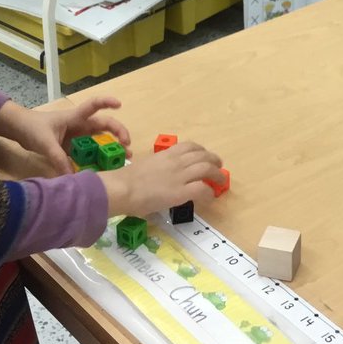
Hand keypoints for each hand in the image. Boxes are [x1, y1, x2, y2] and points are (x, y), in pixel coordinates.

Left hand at [0, 96, 131, 175]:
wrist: (18, 129)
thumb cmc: (32, 127)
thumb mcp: (45, 143)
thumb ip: (58, 158)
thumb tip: (72, 177)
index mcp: (75, 117)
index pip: (94, 105)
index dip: (107, 103)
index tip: (120, 105)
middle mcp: (80, 125)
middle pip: (104, 126)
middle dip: (118, 133)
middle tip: (128, 147)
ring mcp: (77, 137)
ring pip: (99, 140)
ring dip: (111, 148)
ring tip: (123, 159)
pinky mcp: (72, 147)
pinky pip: (88, 153)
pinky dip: (96, 159)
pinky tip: (103, 169)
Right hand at [102, 142, 223, 215]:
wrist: (122, 189)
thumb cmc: (126, 180)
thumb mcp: (145, 166)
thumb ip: (157, 168)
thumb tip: (160, 177)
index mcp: (166, 154)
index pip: (190, 146)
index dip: (201, 151)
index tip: (204, 156)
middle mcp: (176, 161)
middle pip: (203, 155)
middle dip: (214, 160)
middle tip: (218, 167)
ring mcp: (180, 176)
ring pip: (207, 168)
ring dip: (217, 174)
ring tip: (220, 180)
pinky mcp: (180, 192)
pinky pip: (202, 188)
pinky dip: (209, 192)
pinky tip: (210, 197)